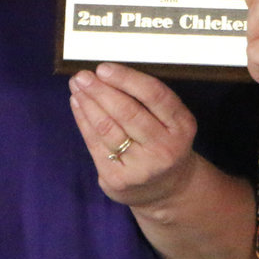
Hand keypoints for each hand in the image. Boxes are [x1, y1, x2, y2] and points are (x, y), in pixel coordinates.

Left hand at [69, 63, 199, 207]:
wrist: (168, 190)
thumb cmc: (164, 142)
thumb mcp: (171, 121)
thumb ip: (147, 100)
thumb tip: (107, 74)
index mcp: (181, 126)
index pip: (154, 95)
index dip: (127, 79)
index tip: (104, 68)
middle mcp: (164, 148)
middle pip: (128, 112)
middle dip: (101, 91)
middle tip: (83, 75)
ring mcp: (141, 167)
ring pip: (108, 128)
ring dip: (88, 104)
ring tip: (77, 87)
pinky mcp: (119, 179)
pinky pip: (95, 144)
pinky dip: (83, 121)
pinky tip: (78, 105)